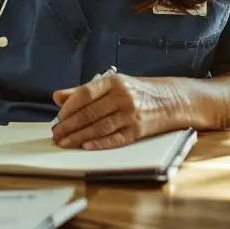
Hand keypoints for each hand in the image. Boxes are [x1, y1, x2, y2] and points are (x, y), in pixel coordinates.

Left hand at [51, 73, 175, 149]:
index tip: (58, 117)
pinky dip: (100, 143)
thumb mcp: (114, 84)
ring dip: (79, 137)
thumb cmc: (139, 92)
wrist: (173, 100)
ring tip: (65, 143)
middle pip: (90, 113)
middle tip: (56, 135)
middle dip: (69, 126)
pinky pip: (116, 138)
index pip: (85, 94)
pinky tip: (86, 146)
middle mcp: (123, 96)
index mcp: (114, 82)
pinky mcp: (139, 130)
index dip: (69, 107)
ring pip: (100, 127)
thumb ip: (85, 91)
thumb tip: (57, 97)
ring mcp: (132, 114)